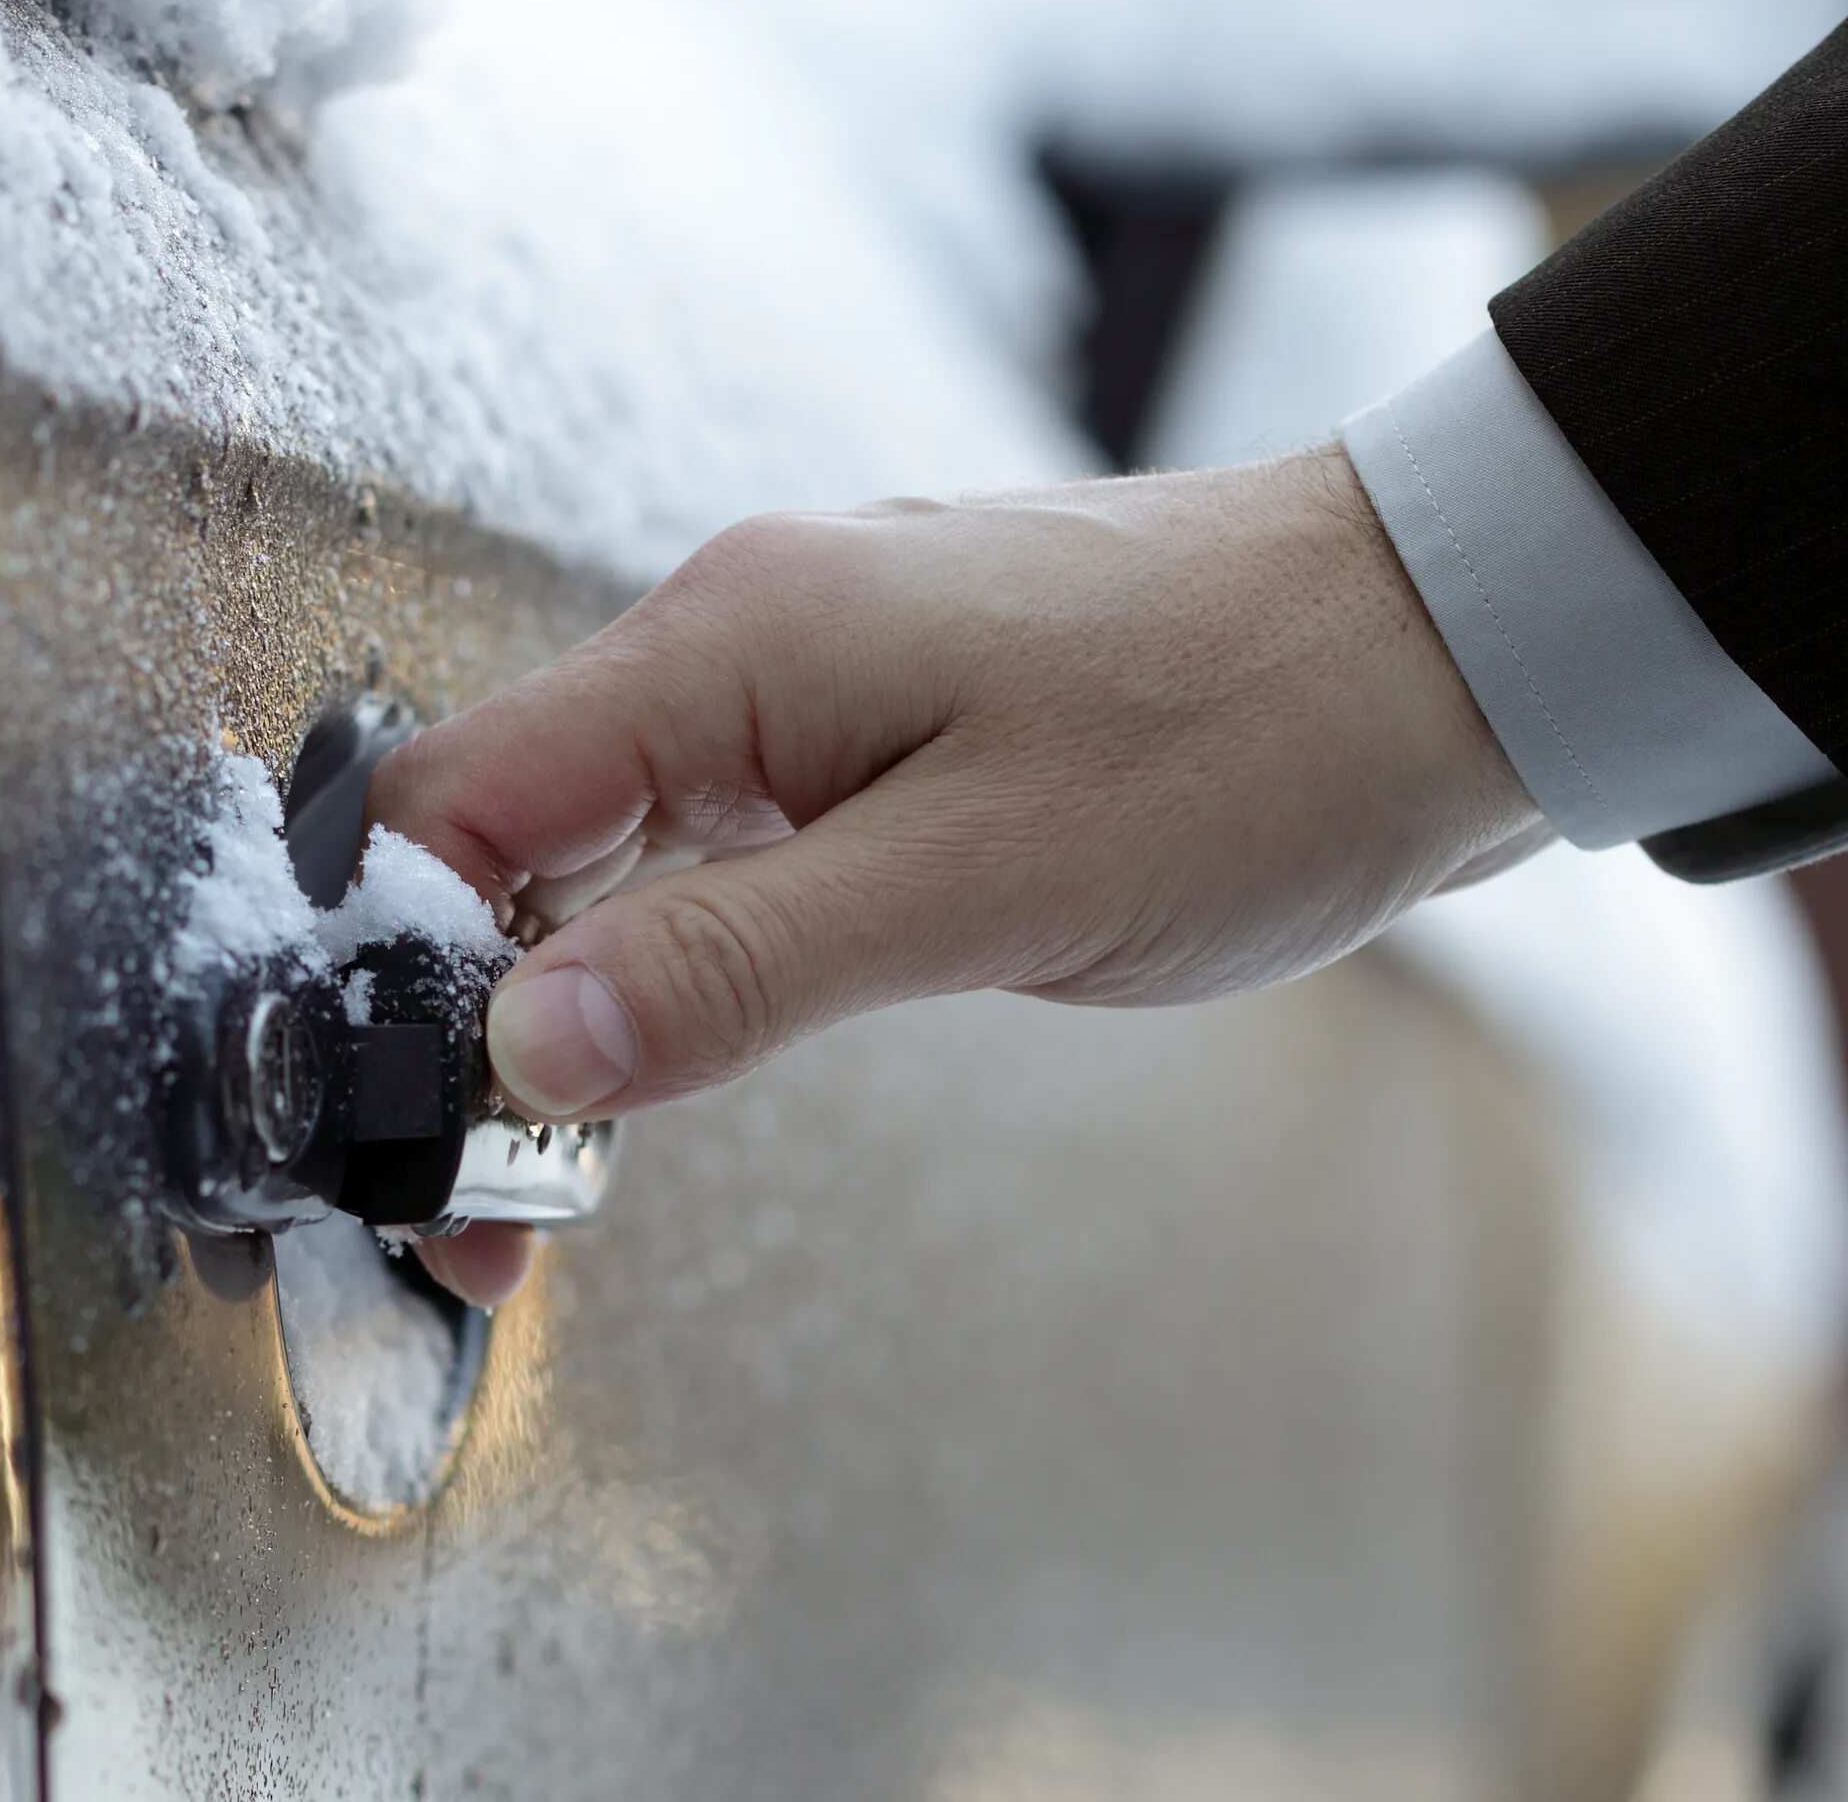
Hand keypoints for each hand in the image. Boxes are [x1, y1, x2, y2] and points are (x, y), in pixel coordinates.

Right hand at [390, 445, 1546, 1305]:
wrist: (1445, 641)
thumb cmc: (1249, 732)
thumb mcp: (983, 884)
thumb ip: (734, 966)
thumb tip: (522, 1048)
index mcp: (732, 641)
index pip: (458, 799)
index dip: (402, 976)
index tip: (421, 1137)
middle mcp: (743, 637)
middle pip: (513, 829)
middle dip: (472, 1020)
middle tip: (490, 1211)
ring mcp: (812, 675)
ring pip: (611, 845)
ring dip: (572, 1000)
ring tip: (560, 1170)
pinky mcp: (880, 725)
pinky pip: (715, 842)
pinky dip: (673, 957)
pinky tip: (677, 1049)